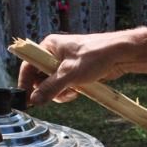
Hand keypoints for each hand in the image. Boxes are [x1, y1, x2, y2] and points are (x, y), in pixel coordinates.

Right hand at [16, 31, 134, 104]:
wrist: (120, 54)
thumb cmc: (95, 56)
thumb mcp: (70, 73)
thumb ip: (51, 88)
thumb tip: (34, 101)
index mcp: (49, 46)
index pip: (28, 65)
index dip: (25, 82)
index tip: (25, 99)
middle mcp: (54, 53)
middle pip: (39, 77)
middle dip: (48, 89)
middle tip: (58, 95)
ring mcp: (64, 63)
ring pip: (52, 84)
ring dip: (59, 93)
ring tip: (72, 92)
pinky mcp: (74, 71)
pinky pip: (63, 85)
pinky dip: (68, 91)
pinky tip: (78, 91)